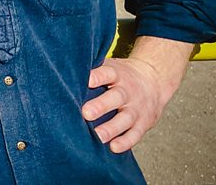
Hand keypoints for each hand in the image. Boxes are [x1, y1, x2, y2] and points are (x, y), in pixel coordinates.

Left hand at [81, 36, 192, 152]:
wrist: (153, 81)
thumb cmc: (120, 76)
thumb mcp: (110, 68)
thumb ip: (92, 71)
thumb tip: (62, 71)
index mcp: (117, 74)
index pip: (108, 73)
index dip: (98, 76)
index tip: (87, 80)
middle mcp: (127, 91)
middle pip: (116, 97)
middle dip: (101, 106)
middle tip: (86, 113)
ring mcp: (137, 108)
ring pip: (126, 118)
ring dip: (112, 128)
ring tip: (98, 136)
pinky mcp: (143, 123)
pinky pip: (135, 134)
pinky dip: (126, 141)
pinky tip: (114, 147)